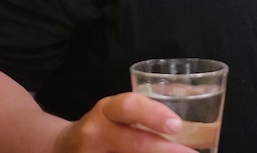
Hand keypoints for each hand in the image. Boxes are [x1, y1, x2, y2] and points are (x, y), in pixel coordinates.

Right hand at [53, 92, 194, 152]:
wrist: (61, 147)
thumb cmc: (105, 127)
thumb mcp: (118, 113)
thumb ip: (147, 114)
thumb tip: (195, 123)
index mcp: (107, 111)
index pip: (128, 107)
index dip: (153, 114)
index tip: (177, 124)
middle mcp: (96, 133)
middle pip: (134, 142)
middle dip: (166, 150)